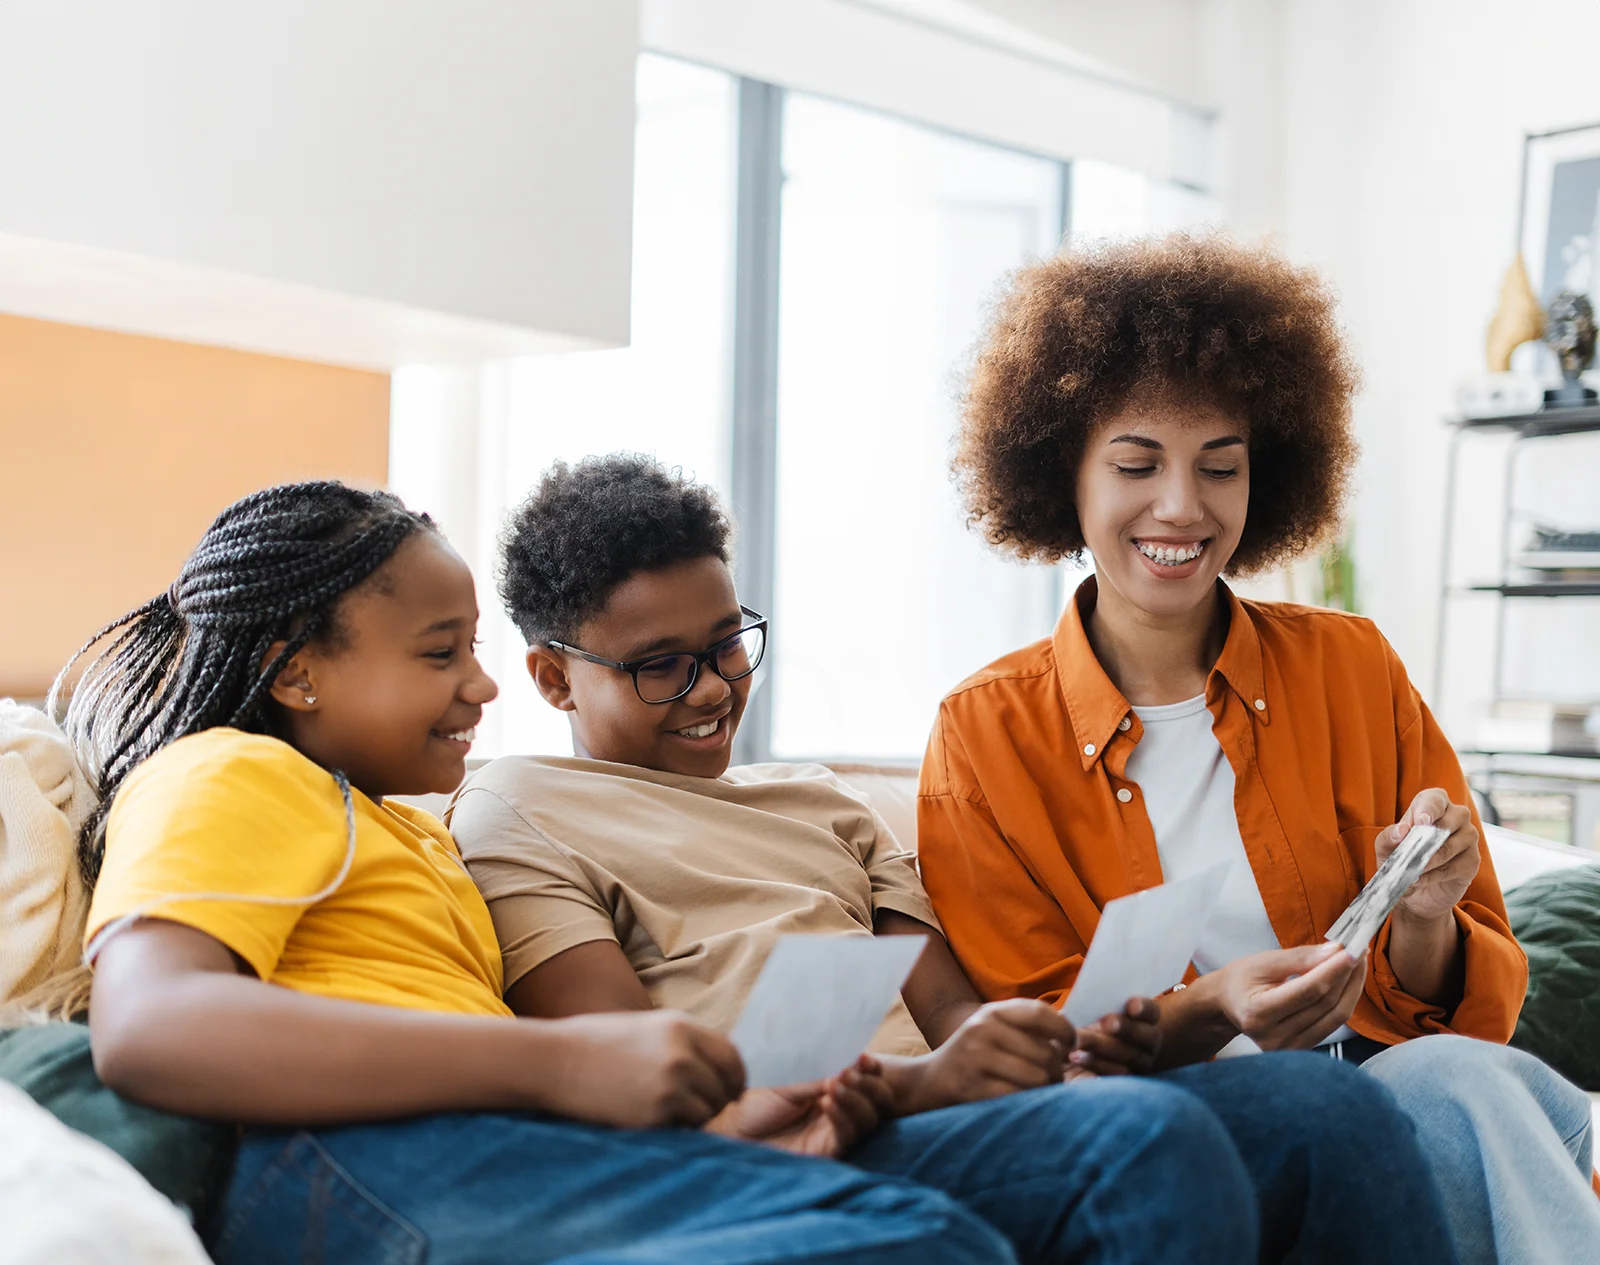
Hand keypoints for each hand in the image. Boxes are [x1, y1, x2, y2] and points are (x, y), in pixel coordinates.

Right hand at [542, 1010, 745, 1128]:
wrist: (554, 1061)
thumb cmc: (595, 1044)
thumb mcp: (646, 1028)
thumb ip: (683, 1042)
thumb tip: (716, 1067)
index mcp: (680, 1026)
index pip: (731, 1055)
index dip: (734, 1077)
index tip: (730, 1090)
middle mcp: (682, 1053)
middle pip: (725, 1085)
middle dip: (718, 1100)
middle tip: (700, 1107)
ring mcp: (671, 1084)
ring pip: (708, 1111)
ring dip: (694, 1116)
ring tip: (665, 1111)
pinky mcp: (655, 1113)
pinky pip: (684, 1128)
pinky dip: (675, 1128)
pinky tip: (649, 1118)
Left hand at [705, 1055, 892, 1156]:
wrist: (732, 1130)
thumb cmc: (755, 1101)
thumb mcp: (788, 1081)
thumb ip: (817, 1074)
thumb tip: (848, 1061)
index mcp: (831, 1087)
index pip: (865, 1078)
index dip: (870, 1069)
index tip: (864, 1057)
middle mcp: (839, 1109)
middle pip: (876, 1101)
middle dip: (868, 1085)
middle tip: (849, 1073)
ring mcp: (834, 1131)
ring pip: (867, 1119)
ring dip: (855, 1099)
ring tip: (834, 1085)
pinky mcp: (826, 1151)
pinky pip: (847, 1136)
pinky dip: (842, 1118)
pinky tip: (827, 1103)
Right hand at [904, 998, 1073, 1112]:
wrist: (926, 1083)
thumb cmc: (971, 1057)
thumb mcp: (992, 1030)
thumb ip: (1027, 1027)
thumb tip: (1072, 1033)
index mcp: (991, 1013)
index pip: (1040, 1013)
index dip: (1064, 1030)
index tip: (1071, 1044)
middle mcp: (982, 1030)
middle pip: (1045, 1052)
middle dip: (1056, 1071)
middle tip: (1051, 1079)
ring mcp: (976, 1059)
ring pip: (1036, 1078)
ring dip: (1044, 1091)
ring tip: (1037, 1092)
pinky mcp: (972, 1088)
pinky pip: (1018, 1098)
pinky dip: (1026, 1104)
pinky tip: (1020, 1103)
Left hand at [1068, 997, 1161, 1075]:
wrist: (1077, 1049)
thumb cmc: (1088, 1020)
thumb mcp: (1094, 1008)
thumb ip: (1099, 1001)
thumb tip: (1093, 989)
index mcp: (1146, 1020)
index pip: (1152, 1012)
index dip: (1144, 1008)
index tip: (1131, 1005)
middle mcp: (1148, 1044)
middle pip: (1146, 1037)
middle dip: (1126, 1029)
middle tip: (1107, 1023)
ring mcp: (1139, 1064)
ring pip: (1129, 1057)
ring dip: (1103, 1047)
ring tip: (1079, 1040)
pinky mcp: (1122, 1081)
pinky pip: (1113, 1076)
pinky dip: (1094, 1065)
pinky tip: (1076, 1057)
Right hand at [1211, 944, 1365, 1050]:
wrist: (1228, 1004)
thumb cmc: (1241, 979)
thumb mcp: (1263, 961)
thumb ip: (1299, 958)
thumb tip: (1335, 951)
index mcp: (1258, 1013)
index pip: (1307, 992)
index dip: (1333, 970)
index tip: (1352, 949)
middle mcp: (1274, 1038)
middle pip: (1325, 1004)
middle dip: (1347, 974)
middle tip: (1360, 948)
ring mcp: (1289, 1049)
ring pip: (1336, 1016)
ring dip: (1352, 986)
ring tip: (1357, 961)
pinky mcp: (1302, 1049)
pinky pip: (1333, 1023)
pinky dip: (1344, 999)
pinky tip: (1348, 980)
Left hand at [1378, 789, 1479, 924]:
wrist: (1415, 891)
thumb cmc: (1401, 858)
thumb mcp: (1386, 848)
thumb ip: (1388, 837)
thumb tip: (1400, 830)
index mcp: (1433, 804)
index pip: (1434, 799)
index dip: (1428, 809)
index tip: (1420, 821)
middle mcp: (1456, 815)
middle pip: (1448, 822)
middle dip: (1426, 840)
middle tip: (1412, 854)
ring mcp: (1468, 837)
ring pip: (1449, 847)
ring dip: (1427, 861)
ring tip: (1410, 871)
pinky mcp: (1472, 860)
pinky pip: (1454, 867)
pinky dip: (1434, 875)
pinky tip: (1420, 879)